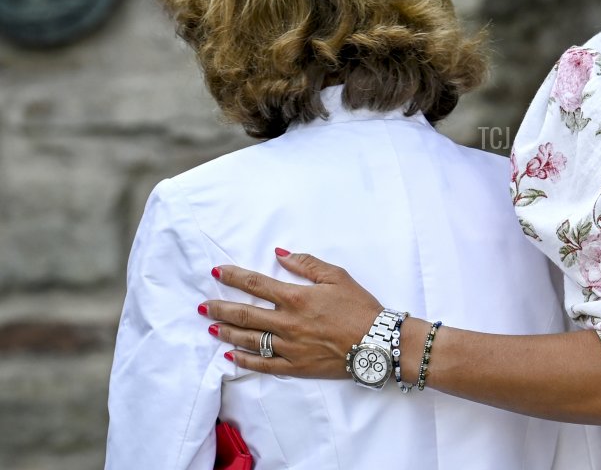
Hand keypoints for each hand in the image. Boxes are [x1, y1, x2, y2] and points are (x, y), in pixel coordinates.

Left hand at [200, 249, 382, 377]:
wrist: (377, 341)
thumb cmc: (359, 306)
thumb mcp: (338, 276)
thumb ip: (307, 264)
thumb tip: (280, 255)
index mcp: (296, 297)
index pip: (256, 284)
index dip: (234, 277)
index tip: (216, 272)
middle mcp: (287, 323)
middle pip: (245, 315)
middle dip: (221, 309)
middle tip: (203, 306)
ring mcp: (289, 347)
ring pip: (250, 340)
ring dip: (228, 333)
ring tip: (211, 328)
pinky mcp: (295, 366)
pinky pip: (264, 364)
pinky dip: (245, 360)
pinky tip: (231, 356)